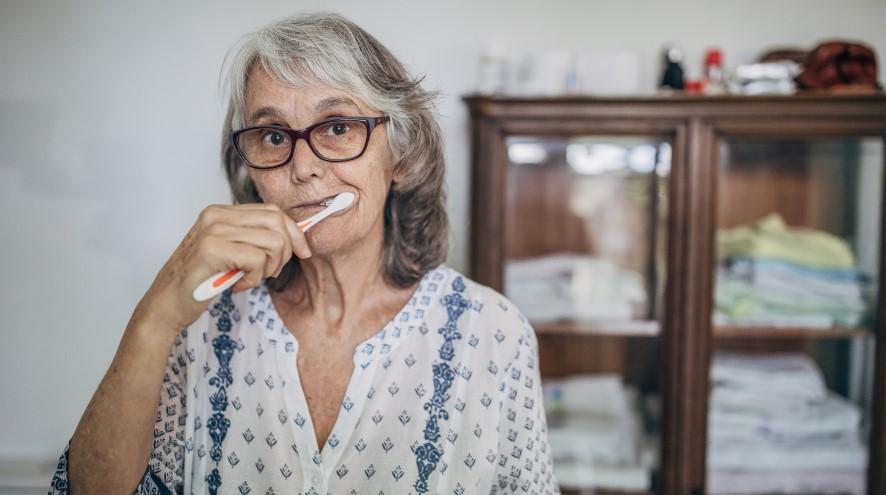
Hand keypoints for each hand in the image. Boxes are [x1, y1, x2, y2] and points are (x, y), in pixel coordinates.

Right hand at [135, 203, 310, 332]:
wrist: (166, 304)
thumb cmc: (200, 281)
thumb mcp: (230, 253)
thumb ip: (253, 239)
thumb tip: (295, 238)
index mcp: (221, 212)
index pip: (273, 211)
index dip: (294, 232)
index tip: (303, 252)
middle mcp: (216, 216)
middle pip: (277, 222)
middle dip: (286, 252)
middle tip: (270, 272)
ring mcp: (213, 230)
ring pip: (273, 241)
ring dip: (269, 268)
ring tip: (250, 279)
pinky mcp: (212, 249)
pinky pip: (257, 260)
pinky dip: (254, 279)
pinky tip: (236, 285)